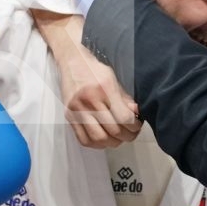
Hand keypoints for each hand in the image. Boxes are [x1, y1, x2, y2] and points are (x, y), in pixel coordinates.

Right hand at [42, 17, 141, 147]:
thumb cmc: (95, 68)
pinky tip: (105, 138)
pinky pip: (84, 140)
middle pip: (113, 131)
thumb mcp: (114, 78)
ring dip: (113, 142)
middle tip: (131, 133)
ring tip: (119, 137)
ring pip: (99, 138)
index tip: (137, 125)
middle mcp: (89, 101)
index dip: (134, 126)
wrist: (71, 60)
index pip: (123, 118)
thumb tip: (137, 115)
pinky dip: (97, 144)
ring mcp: (77, 110)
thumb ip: (125, 98)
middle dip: (127, 136)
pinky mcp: (69, 116)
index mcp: (104, 89)